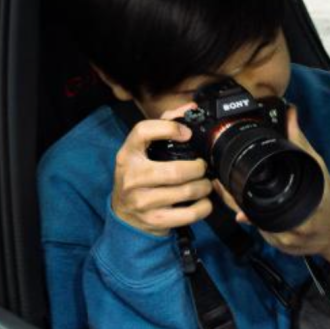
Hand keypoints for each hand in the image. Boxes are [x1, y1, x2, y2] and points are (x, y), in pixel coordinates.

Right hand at [112, 108, 212, 236]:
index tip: (187, 134)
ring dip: (204, 187)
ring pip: (186, 191)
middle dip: (198, 168)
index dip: (168, 128)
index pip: (143, 132)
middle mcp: (131, 177)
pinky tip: (202, 201)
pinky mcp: (155, 220)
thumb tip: (189, 108)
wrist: (124, 214)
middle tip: (202, 167)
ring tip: (205, 183)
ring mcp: (142, 201)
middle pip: (175, 170)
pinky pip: (190, 213)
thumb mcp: (142, 151)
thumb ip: (164, 125)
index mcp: (127, 155)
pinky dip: (204, 206)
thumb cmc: (139, 176)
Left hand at [214, 105, 329, 261]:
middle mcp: (287, 227)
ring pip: (250, 224)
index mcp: (295, 207)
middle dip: (230, 198)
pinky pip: (258, 232)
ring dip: (238, 208)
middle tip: (218, 182)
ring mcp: (281, 240)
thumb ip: (299, 142)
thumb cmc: (328, 199)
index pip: (254, 201)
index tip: (221, 179)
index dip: (233, 192)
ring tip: (226, 191)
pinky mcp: (278, 247)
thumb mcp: (317, 166)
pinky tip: (244, 207)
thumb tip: (290, 114)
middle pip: (247, 213)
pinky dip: (251, 218)